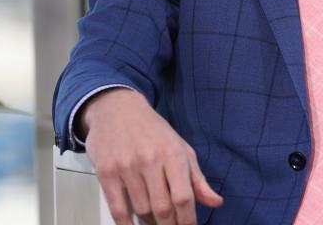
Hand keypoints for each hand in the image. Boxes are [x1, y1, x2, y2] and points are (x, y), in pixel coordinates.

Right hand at [80, 88, 223, 223]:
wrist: (118, 109)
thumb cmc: (153, 131)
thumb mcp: (182, 148)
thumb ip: (198, 179)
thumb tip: (216, 202)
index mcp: (173, 154)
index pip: (183, 197)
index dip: (187, 220)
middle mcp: (151, 160)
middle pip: (162, 208)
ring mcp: (127, 167)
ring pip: (141, 210)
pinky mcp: (107, 173)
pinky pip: (117, 208)